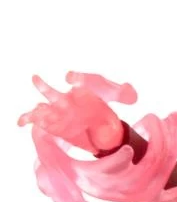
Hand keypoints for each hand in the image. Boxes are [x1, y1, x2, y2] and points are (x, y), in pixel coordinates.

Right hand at [18, 73, 135, 152]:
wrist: (100, 120)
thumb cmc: (105, 101)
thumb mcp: (120, 93)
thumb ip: (125, 92)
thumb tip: (130, 91)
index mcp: (82, 88)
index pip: (78, 81)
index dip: (76, 79)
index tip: (73, 79)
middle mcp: (66, 99)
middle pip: (53, 92)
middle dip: (44, 87)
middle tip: (36, 79)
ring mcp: (58, 110)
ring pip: (43, 107)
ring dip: (37, 108)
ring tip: (31, 110)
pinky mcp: (53, 122)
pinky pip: (37, 119)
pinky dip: (29, 119)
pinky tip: (21, 123)